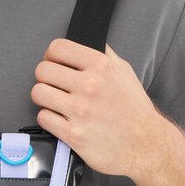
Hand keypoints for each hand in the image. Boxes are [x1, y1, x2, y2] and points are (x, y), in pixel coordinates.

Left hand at [30, 39, 159, 177]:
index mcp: (102, 66)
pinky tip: (60, 119)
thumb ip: (103, 54)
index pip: (57, 48)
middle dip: (45, 78)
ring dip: (44, 98)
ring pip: (38, 93)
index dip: (50, 56)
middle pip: (42, 70)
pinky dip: (49, 119)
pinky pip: (43, 117)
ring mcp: (80, 111)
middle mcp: (90, 85)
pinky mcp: (73, 134)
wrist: (146, 145)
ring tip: (56, 103)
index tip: (53, 63)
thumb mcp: (124, 72)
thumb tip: (84, 40)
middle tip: (54, 85)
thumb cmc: (134, 110)